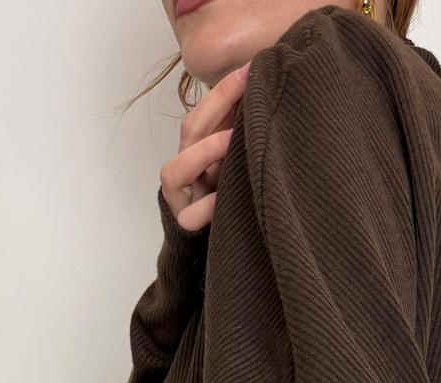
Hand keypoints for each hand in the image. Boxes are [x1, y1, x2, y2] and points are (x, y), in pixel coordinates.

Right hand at [159, 60, 250, 231]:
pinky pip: (192, 214)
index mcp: (198, 153)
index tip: (250, 68)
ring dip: (204, 151)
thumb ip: (242, 138)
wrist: (227, 255)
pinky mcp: (186, 227)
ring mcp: (182, 199)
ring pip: (175, 171)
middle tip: (246, 85)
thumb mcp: (240, 167)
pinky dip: (210, 203)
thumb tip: (266, 98)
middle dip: (215, 106)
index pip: (202, 113)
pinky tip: (228, 192)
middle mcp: (186, 172)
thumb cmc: (237, 206)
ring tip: (233, 138)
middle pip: (189, 132)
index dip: (222, 90)